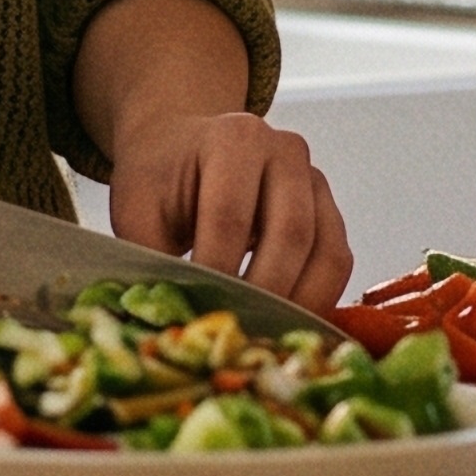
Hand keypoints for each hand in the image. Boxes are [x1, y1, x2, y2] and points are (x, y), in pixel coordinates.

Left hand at [102, 107, 355, 310]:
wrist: (184, 149)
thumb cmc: (160, 180)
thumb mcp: (137, 210)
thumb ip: (151, 257)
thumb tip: (173, 319)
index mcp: (233, 139)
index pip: (230, 216)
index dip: (217, 270)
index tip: (201, 312)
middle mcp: (284, 151)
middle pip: (291, 232)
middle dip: (265, 293)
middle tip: (239, 333)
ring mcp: (314, 179)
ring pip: (326, 251)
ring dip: (299, 302)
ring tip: (266, 336)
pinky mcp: (328, 210)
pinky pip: (338, 261)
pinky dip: (318, 298)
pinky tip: (286, 324)